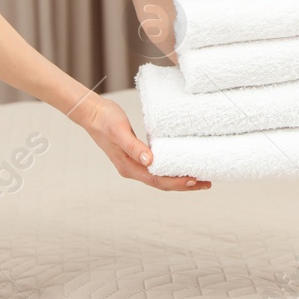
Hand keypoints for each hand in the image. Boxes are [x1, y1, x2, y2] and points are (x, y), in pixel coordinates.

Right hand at [76, 94, 211, 191]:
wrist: (92, 113)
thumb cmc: (105, 120)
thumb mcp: (119, 131)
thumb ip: (133, 147)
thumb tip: (150, 161)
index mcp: (129, 167)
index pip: (158, 180)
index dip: (177, 182)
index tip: (195, 180)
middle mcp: (133, 169)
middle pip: (162, 182)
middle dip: (184, 184)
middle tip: (206, 183)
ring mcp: (134, 163)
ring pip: (160, 176)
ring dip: (179, 178)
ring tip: (199, 177)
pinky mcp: (137, 155)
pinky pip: (157, 167)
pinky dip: (171, 168)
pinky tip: (181, 164)